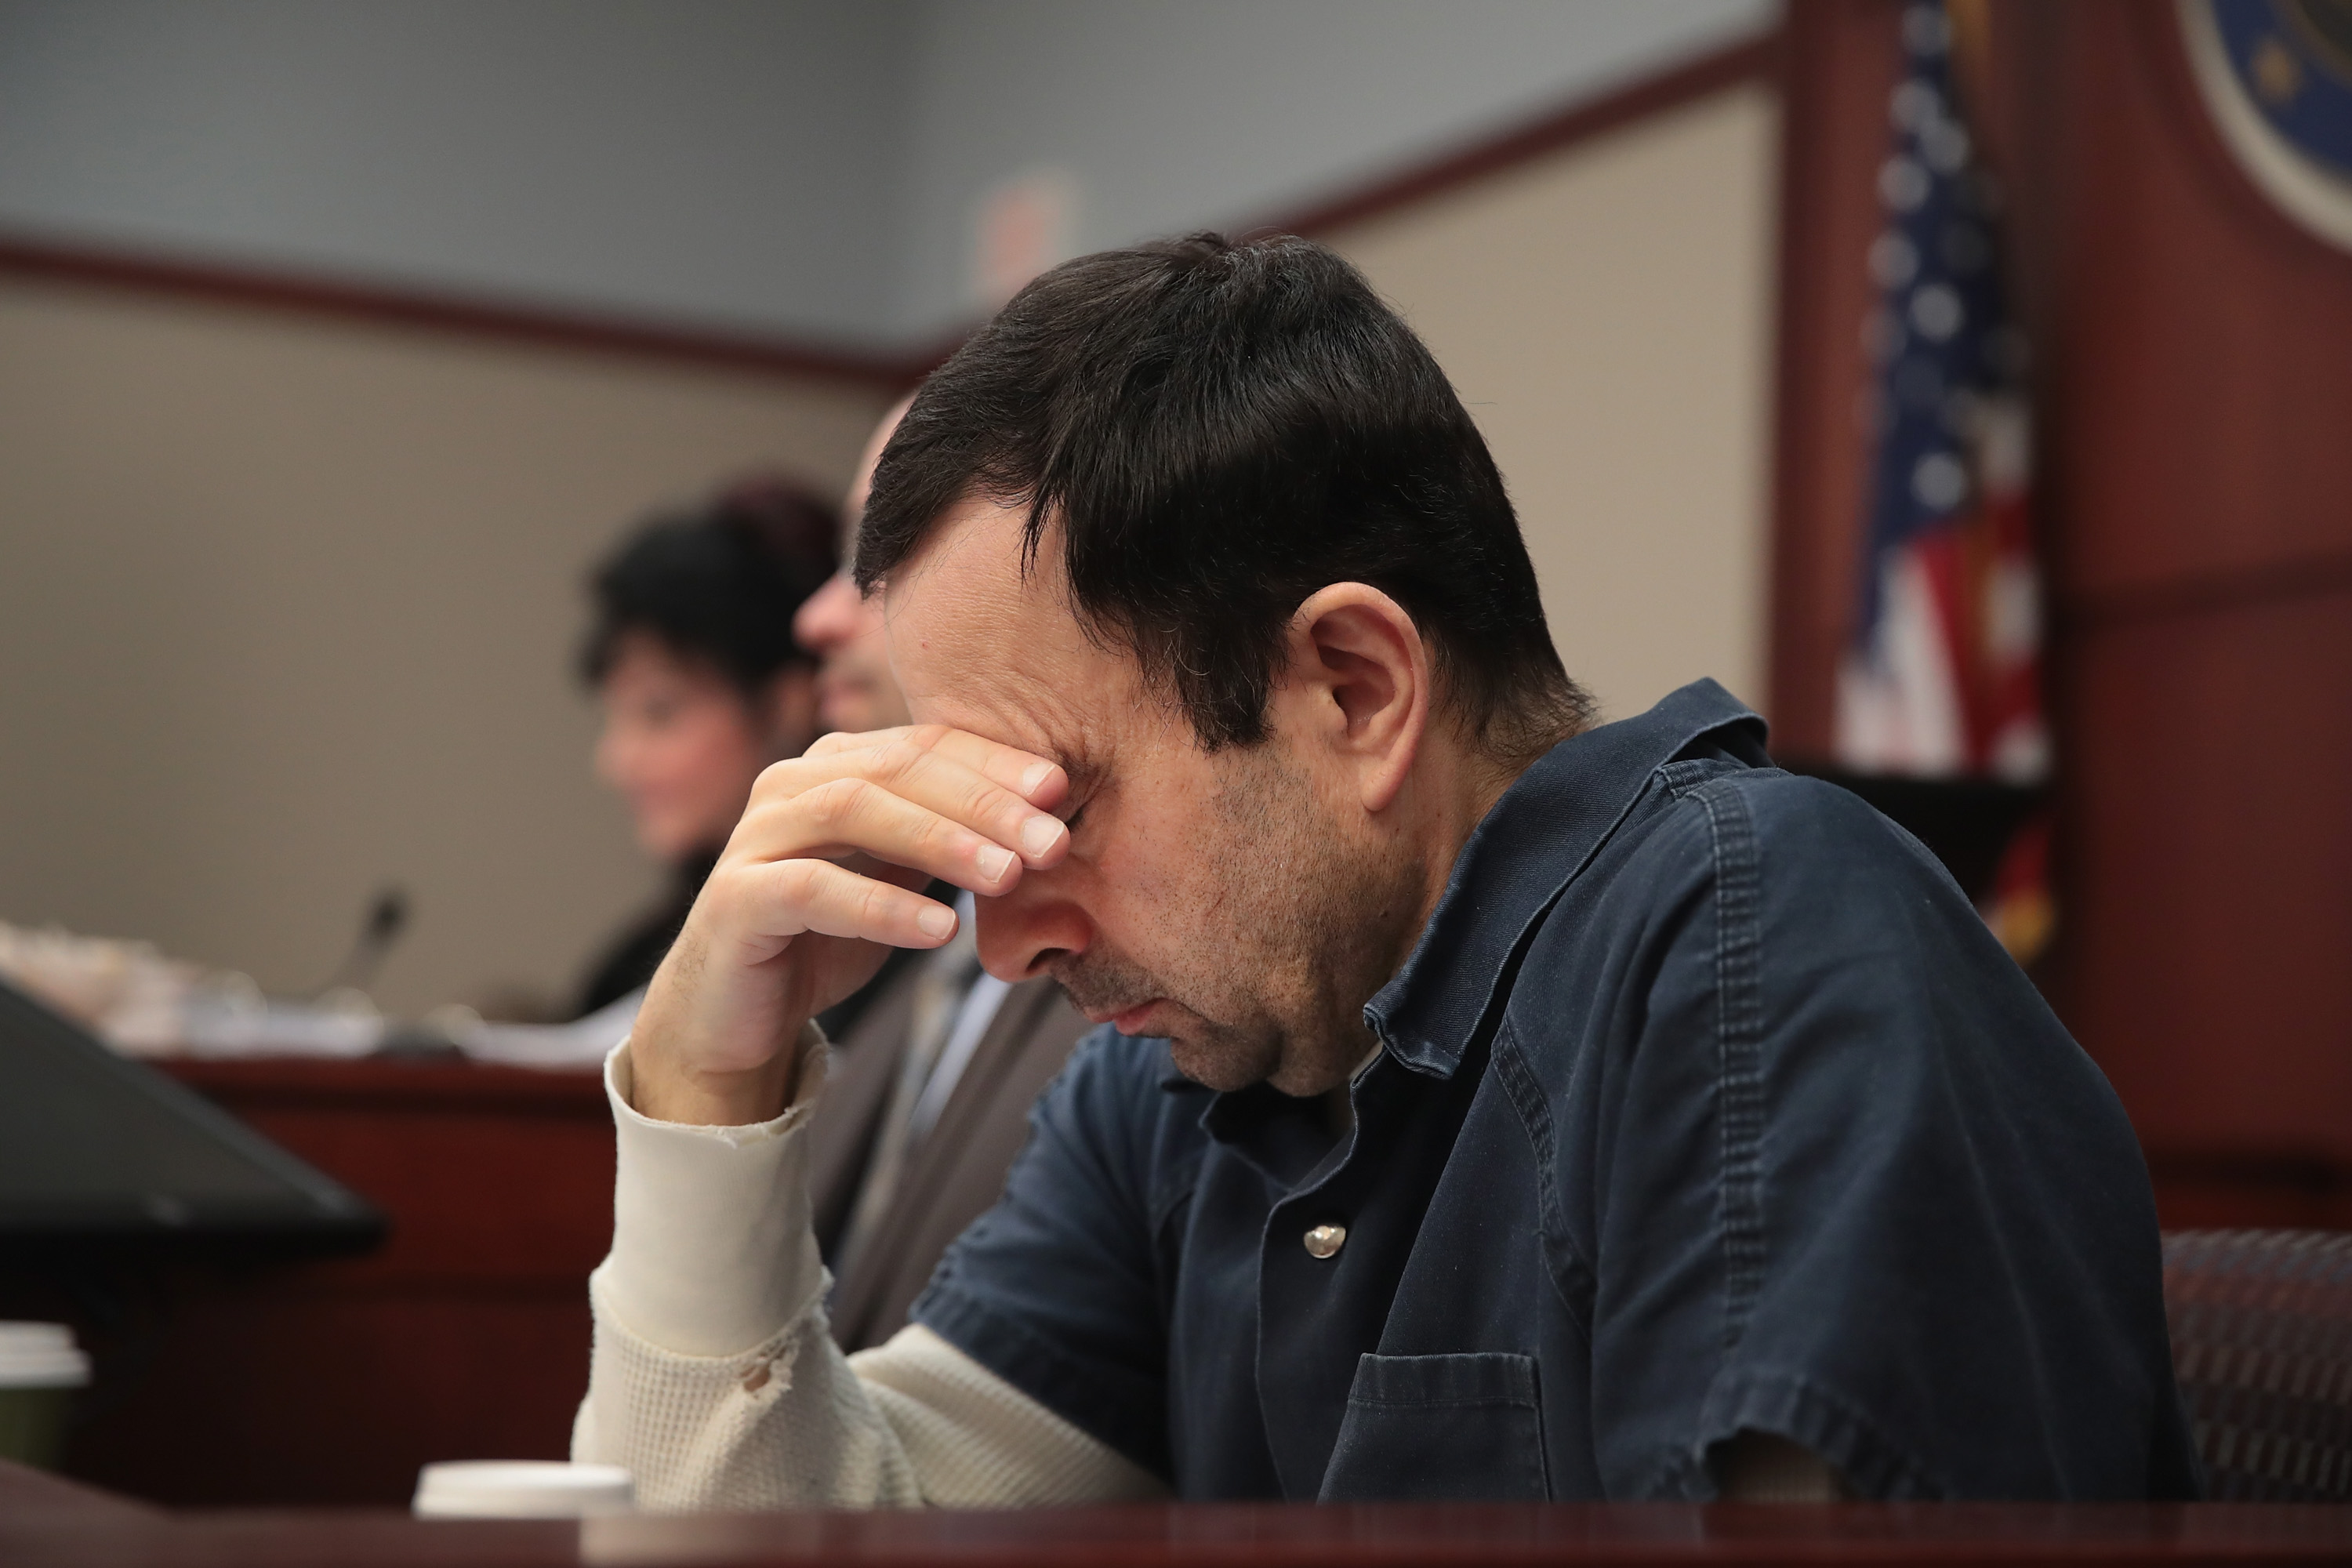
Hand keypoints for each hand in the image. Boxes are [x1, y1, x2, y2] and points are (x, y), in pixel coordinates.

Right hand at [628, 726, 1069, 1125]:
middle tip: (1052, 841)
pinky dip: (883, 906)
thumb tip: (1048, 818)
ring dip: (940, 840)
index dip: (995, 763)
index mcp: (836, 765)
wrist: (736, 1015)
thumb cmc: (827, 937)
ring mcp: (757, 836)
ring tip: (1008, 875)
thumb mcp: (901, 878)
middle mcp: (791, 784)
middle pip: (898, 769)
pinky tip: (941, 929)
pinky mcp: (736, 899)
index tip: (1061, 790)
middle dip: (983, 802)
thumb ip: (952, 841)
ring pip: (855, 811)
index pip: (925, 744)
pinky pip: (814, 890)